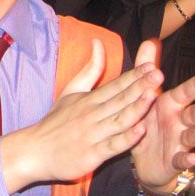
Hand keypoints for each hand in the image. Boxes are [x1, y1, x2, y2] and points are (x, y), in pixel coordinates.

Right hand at [0, 38, 160, 190]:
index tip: (150, 65)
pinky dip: (127, 138)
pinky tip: (140, 130)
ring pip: (119, 119)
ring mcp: (93, 134)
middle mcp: (92, 114)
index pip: (115, 85)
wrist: (36, 149)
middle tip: (158, 74)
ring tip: (152, 95)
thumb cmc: (57, 121)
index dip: (134, 75)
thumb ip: (90, 69)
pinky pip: (113, 145)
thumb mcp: (71, 91)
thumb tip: (98, 41)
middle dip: (140, 86)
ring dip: (136, 107)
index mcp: (89, 99)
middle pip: (120, 99)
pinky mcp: (92, 154)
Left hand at [131, 40, 194, 191]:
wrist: (142, 156)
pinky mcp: (174, 160)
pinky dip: (188, 159)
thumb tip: (150, 40)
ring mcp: (180, 141)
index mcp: (172, 104)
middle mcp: (180, 121)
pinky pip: (182, 160)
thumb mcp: (146, 93)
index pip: (187, 91)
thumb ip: (147, 67)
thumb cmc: (148, 119)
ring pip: (193, 135)